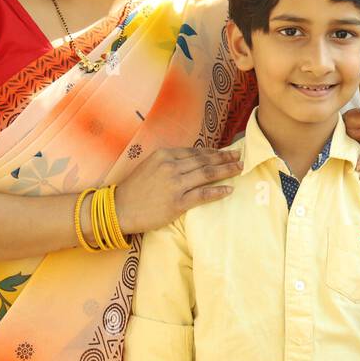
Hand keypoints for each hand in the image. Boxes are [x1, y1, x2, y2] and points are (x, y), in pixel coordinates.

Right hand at [113, 147, 242, 234]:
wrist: (119, 209)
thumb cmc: (135, 188)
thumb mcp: (150, 166)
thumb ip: (170, 161)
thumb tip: (193, 159)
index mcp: (164, 155)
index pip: (196, 152)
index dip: (214, 152)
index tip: (226, 152)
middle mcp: (171, 166)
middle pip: (205, 161)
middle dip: (225, 158)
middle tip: (240, 157)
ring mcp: (174, 184)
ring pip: (207, 174)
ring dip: (226, 171)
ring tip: (239, 169)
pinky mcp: (177, 203)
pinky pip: (202, 195)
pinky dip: (217, 191)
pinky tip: (229, 189)